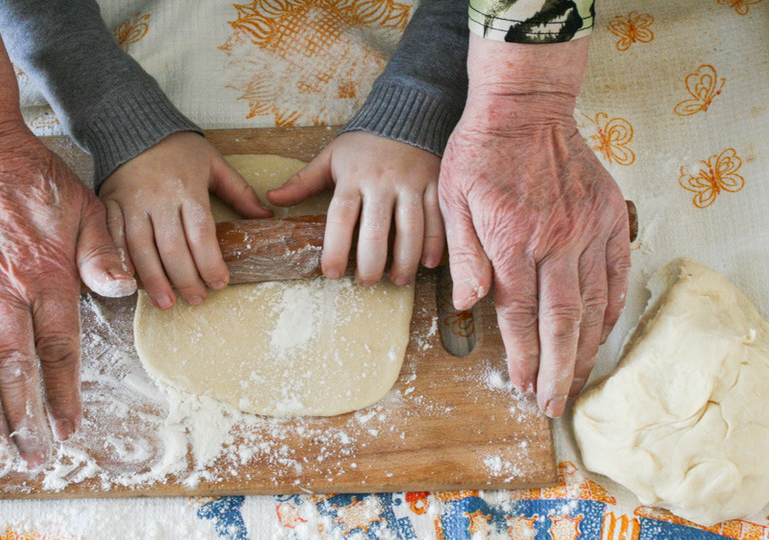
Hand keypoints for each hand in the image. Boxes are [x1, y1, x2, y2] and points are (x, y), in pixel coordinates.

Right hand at [0, 135, 133, 466]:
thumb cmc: (37, 182)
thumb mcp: (88, 210)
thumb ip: (104, 255)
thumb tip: (125, 290)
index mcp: (48, 276)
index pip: (58, 349)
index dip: (64, 393)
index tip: (70, 427)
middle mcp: (6, 290)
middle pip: (16, 367)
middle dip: (27, 418)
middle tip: (36, 456)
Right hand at [99, 132, 270, 309]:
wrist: (134, 125)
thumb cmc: (178, 147)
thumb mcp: (214, 163)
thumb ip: (239, 192)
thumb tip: (266, 217)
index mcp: (187, 189)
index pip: (201, 234)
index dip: (211, 263)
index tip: (220, 283)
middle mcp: (159, 198)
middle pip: (172, 248)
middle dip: (186, 279)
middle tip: (197, 299)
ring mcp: (132, 203)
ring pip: (142, 249)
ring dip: (155, 280)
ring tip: (167, 303)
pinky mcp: (110, 204)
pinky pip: (114, 238)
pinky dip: (122, 262)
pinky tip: (131, 284)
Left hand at [267, 132, 443, 285]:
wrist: (406, 111)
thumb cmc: (364, 142)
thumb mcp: (331, 156)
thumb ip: (303, 181)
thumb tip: (273, 198)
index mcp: (352, 177)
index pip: (341, 218)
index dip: (335, 248)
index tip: (331, 273)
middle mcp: (382, 182)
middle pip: (375, 231)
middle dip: (371, 263)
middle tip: (366, 282)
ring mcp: (411, 183)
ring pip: (410, 229)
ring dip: (404, 260)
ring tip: (398, 280)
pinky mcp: (435, 182)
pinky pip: (437, 216)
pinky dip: (435, 242)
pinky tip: (428, 263)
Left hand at [440, 36, 629, 417]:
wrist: (526, 105)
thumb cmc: (480, 152)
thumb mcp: (452, 200)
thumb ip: (464, 255)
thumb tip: (468, 305)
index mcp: (512, 240)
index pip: (519, 315)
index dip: (522, 357)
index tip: (521, 385)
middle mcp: (555, 240)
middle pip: (561, 321)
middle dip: (557, 370)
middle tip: (553, 403)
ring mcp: (588, 228)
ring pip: (593, 304)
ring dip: (585, 348)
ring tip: (577, 379)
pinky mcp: (609, 216)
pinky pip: (616, 273)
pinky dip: (611, 307)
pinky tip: (602, 332)